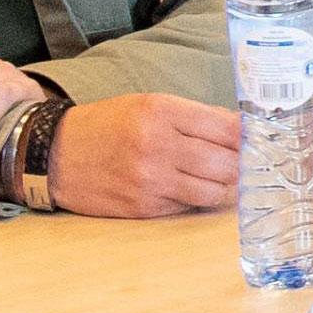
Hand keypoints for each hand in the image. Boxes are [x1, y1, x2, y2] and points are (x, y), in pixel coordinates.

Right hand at [49, 90, 242, 216]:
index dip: (249, 138)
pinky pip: (189, 205)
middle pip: (227, 163)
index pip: (227, 128)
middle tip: (248, 164)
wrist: (54, 154)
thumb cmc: (106, 126)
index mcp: (162, 112)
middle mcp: (158, 145)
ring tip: (226, 179)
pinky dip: (198, 198)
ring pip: (214, 190)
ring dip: (226, 187)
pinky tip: (193, 188)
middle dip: (242, 165)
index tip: (258, 141)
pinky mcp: (144, 207)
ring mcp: (151, 180)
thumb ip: (194, 116)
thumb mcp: (148, 104)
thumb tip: (240, 130)